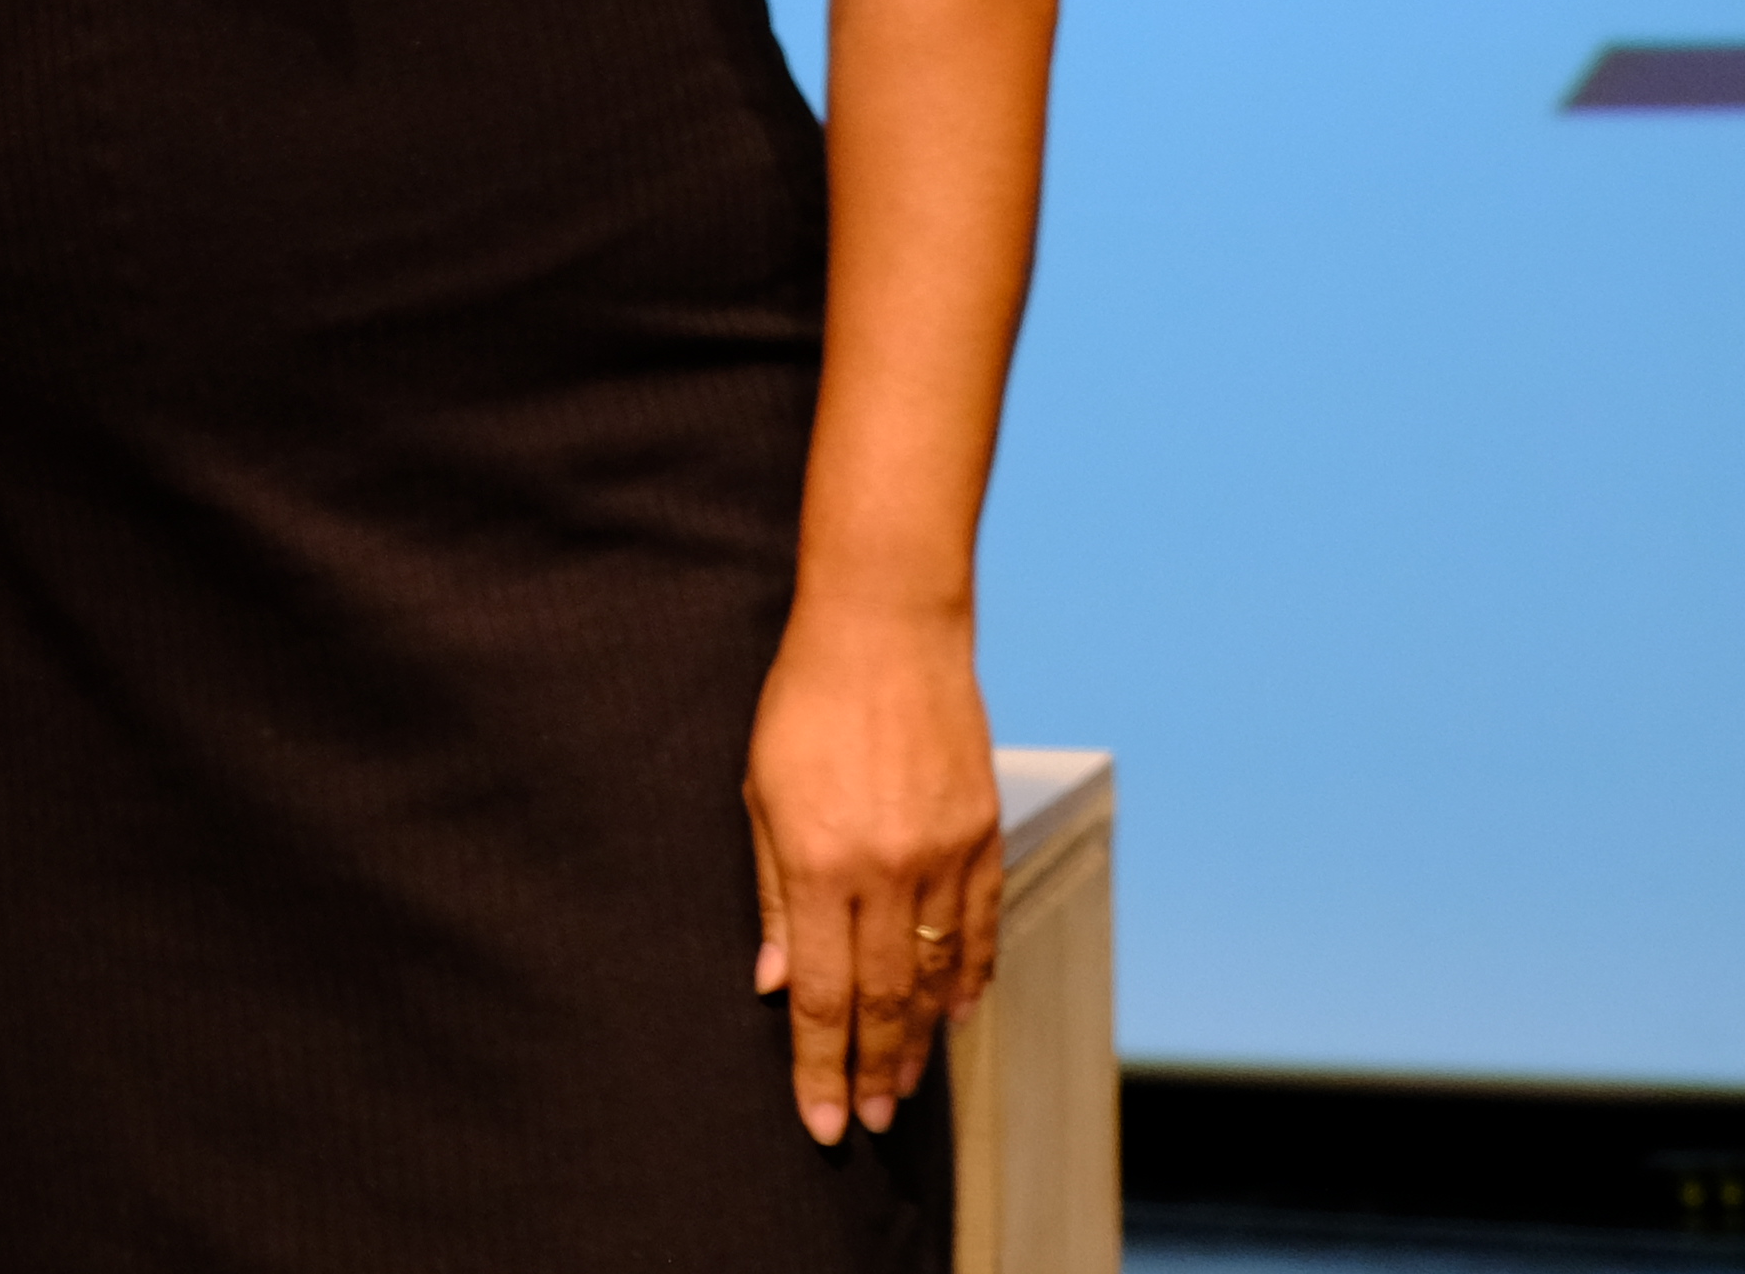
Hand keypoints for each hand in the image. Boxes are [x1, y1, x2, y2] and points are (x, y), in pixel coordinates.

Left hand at [744, 602, 1002, 1145]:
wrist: (888, 625)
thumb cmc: (806, 702)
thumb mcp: (760, 793)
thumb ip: (769, 891)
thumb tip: (769, 979)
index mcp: (820, 864)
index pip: (819, 992)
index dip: (820, 1064)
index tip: (823, 1119)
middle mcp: (887, 870)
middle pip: (884, 998)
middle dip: (874, 1068)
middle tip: (872, 1119)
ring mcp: (944, 853)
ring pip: (938, 973)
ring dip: (921, 1037)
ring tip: (907, 1083)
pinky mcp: (983, 831)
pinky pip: (980, 924)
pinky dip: (971, 974)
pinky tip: (957, 1008)